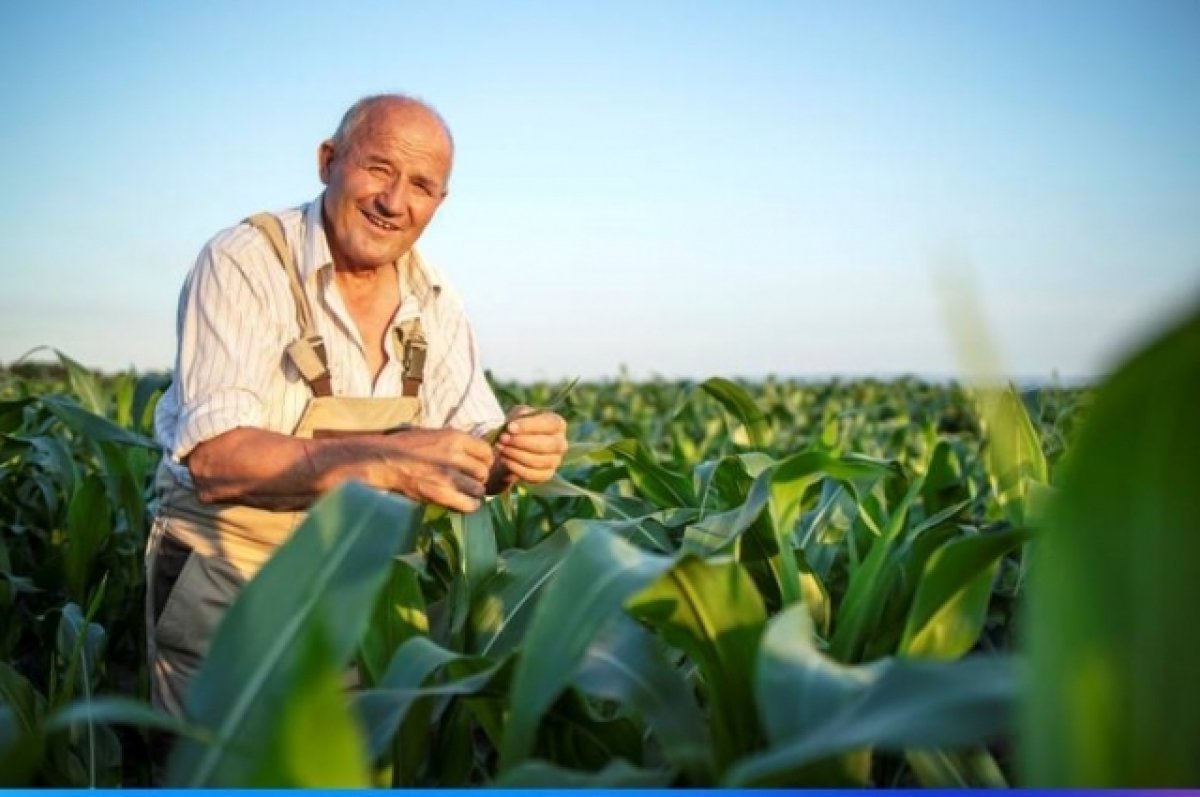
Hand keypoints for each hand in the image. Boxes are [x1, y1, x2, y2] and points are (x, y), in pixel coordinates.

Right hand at [378, 428, 494, 512]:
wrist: (385, 460)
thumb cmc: (407, 446)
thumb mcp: (435, 434)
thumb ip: (457, 442)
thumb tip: (476, 452)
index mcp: (455, 437)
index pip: (487, 452)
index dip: (484, 461)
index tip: (477, 465)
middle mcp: (455, 455)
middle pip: (483, 472)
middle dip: (478, 478)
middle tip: (469, 481)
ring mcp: (448, 476)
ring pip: (478, 489)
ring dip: (474, 492)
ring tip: (465, 492)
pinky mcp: (441, 494)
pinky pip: (469, 504)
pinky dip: (470, 506)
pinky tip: (464, 503)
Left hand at [492, 405, 567, 488]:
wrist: (511, 449)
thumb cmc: (517, 428)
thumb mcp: (517, 416)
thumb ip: (517, 418)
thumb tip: (512, 428)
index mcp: (557, 424)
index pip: (550, 424)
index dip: (529, 426)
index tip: (510, 428)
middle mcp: (561, 443)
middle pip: (546, 445)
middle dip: (521, 442)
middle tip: (503, 439)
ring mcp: (556, 461)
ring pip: (538, 461)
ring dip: (516, 455)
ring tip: (501, 448)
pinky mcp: (546, 475)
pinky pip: (533, 475)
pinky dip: (516, 468)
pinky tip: (505, 460)